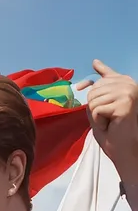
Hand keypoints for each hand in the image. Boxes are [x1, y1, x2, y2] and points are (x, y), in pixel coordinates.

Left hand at [77, 60, 137, 174]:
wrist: (122, 149)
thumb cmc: (113, 129)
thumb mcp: (103, 103)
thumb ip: (100, 86)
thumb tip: (95, 61)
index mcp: (124, 81)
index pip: (102, 77)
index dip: (88, 84)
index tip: (82, 85)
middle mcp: (129, 84)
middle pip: (93, 91)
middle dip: (95, 109)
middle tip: (108, 119)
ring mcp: (128, 92)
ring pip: (93, 100)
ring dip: (97, 117)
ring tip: (110, 122)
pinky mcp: (124, 103)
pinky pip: (97, 110)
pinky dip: (99, 122)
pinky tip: (111, 125)